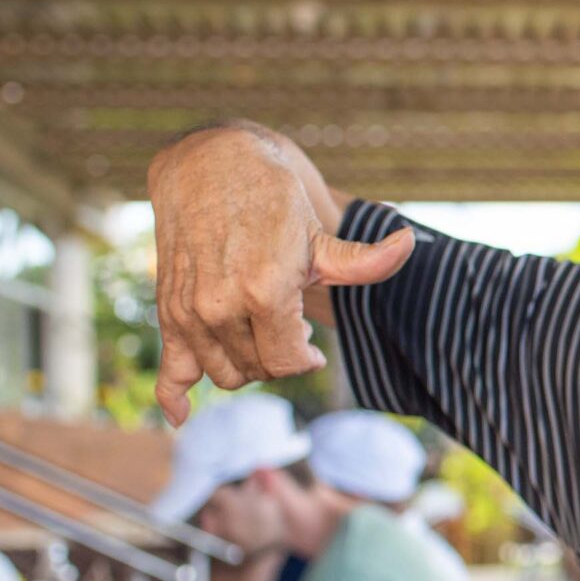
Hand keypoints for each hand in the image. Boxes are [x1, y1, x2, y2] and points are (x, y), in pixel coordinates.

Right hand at [148, 124, 411, 424]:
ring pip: (224, 374)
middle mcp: (221, 307)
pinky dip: (174, 397)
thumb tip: (411, 245)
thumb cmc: (272, 200)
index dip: (304, 359)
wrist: (209, 166)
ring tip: (258, 336)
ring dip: (246, 365)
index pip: (287, 363)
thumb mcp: (319, 234)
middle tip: (287, 330)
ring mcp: (190, 312)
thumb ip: (363, 260)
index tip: (311, 346)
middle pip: (258, 370)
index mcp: (265, 294)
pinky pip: (170, 370)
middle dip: (278, 357)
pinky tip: (183, 415)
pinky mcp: (168, 310)